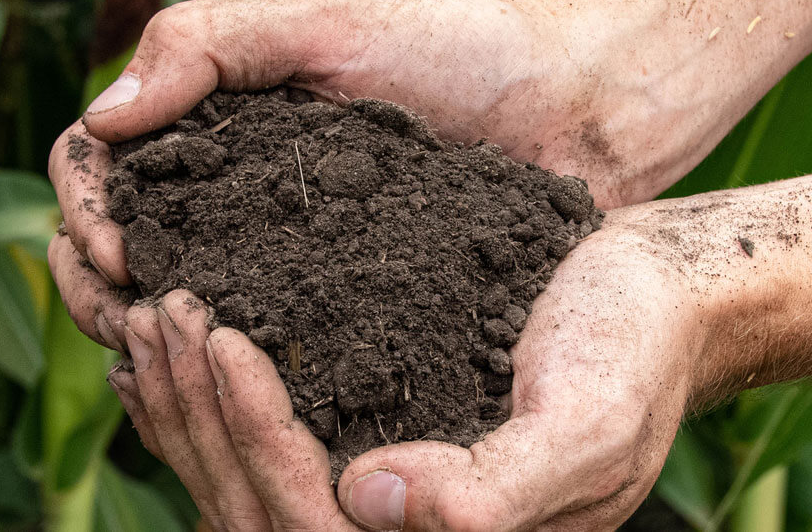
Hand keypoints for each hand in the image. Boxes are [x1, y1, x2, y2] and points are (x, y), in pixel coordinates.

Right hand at [48, 0, 704, 347]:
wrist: (574, 101)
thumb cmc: (455, 42)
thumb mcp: (324, 18)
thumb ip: (210, 46)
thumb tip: (102, 119)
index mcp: (219, 124)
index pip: (105, 167)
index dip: (85, 208)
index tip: (111, 250)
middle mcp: (243, 195)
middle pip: (130, 247)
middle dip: (102, 285)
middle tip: (126, 318)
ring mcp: (293, 255)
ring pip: (190, 305)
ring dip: (157, 337)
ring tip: (169, 360)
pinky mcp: (350, 306)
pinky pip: (273, 342)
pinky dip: (235, 368)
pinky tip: (235, 390)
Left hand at [93, 224, 700, 530]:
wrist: (660, 301)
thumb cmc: (635, 354)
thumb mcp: (586, 426)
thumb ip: (494, 492)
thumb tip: (366, 499)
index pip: (315, 523)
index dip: (257, 439)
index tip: (221, 336)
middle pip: (261, 513)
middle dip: (201, 416)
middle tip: (161, 314)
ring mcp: (384, 501)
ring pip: (250, 483)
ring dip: (192, 406)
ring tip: (152, 319)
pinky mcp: (375, 450)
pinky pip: (270, 447)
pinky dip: (214, 405)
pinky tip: (177, 356)